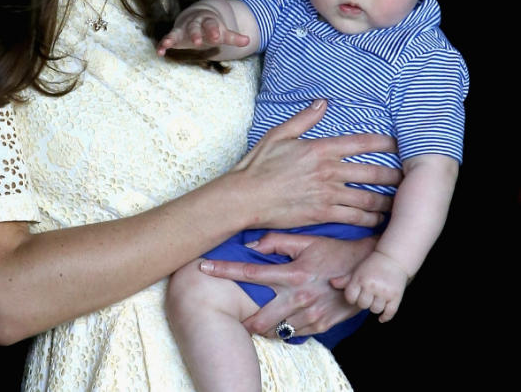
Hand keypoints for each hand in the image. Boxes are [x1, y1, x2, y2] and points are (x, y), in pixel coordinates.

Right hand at [157, 8, 248, 55]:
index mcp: (207, 21)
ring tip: (168, 43)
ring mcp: (182, 29)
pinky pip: (167, 39)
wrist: (197, 17)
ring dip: (173, 37)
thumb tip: (248, 41)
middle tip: (197, 42)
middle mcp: (194, 23)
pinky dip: (162, 44)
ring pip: (177, 32)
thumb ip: (234, 37)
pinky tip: (160, 52)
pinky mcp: (174, 36)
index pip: (211, 24)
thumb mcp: (223, 32)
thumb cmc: (212, 28)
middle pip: (194, 27)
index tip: (216, 37)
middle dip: (195, 34)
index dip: (213, 30)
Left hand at [199, 233, 376, 338]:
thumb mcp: (307, 241)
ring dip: (263, 327)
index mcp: (292, 274)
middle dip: (242, 320)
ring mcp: (312, 315)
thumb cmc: (337, 251)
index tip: (203, 267)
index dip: (222, 270)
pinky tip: (280, 322)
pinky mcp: (322, 325)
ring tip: (255, 320)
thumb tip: (249, 245)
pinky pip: (295, 334)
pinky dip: (284, 330)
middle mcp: (300, 297)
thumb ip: (276, 242)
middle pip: (258, 318)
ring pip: (276, 330)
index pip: (248, 272)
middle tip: (232, 315)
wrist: (372, 271)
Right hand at [226, 100, 397, 229]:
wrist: (244, 197)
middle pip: (373, 172)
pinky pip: (355, 217)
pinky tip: (379, 219)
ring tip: (399, 201)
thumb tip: (321, 103)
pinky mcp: (323, 214)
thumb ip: (303, 120)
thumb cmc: (257, 166)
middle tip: (408, 178)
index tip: (400, 144)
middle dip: (394, 175)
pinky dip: (371, 219)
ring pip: (369, 197)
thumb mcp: (277, 135)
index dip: (386, 142)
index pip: (362, 143)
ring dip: (387, 200)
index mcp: (320, 149)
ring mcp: (327, 194)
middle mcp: (329, 171)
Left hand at [332, 250, 407, 322]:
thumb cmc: (372, 265)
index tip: (356, 295)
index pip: (350, 298)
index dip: (352, 298)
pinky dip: (385, 317)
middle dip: (364, 303)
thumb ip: (345, 279)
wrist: (393, 258)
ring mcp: (385, 292)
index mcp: (360, 280)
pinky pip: (390, 312)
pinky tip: (381, 318)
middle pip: (363, 305)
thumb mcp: (357, 271)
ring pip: (375, 309)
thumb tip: (331, 283)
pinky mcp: (396, 296)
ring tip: (376, 301)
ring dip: (374, 308)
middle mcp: (372, 286)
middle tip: (367, 297)